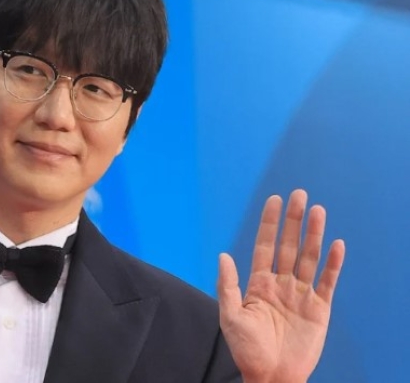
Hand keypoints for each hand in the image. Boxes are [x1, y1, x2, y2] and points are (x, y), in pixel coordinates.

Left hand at [217, 189, 344, 382]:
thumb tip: (222, 255)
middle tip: (299, 195)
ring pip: (308, 258)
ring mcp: (300, 295)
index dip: (270, 224)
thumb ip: (228, 285)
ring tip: (318, 210)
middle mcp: (281, 284)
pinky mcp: (319, 309)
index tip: (274, 200)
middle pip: (289, 246)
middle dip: (294, 221)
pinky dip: (332, 263)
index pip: (265, 246)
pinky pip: (327, 281)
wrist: (270, 376)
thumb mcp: (230, 316)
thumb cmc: (246, 349)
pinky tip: (335, 244)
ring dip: (314, 234)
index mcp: (259, 283)